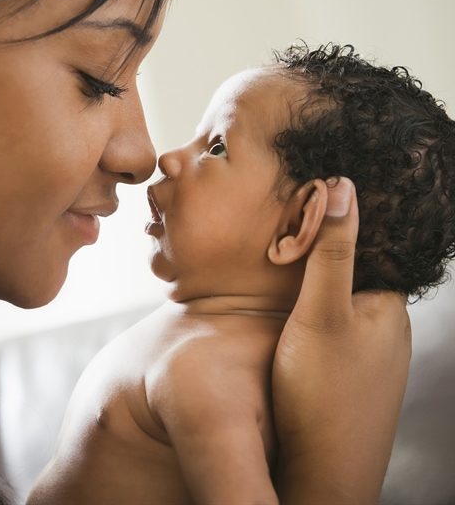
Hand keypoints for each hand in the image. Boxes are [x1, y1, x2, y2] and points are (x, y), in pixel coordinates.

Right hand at [272, 177, 410, 504]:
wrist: (319, 474)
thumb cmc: (322, 393)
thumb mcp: (322, 311)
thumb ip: (331, 250)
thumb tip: (342, 186)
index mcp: (387, 305)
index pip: (365, 246)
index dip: (331, 225)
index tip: (297, 206)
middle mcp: (383, 328)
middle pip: (347, 273)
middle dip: (316, 255)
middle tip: (275, 239)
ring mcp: (364, 353)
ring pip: (334, 302)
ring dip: (308, 287)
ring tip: (272, 272)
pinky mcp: (343, 374)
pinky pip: (326, 328)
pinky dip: (305, 314)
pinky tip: (280, 319)